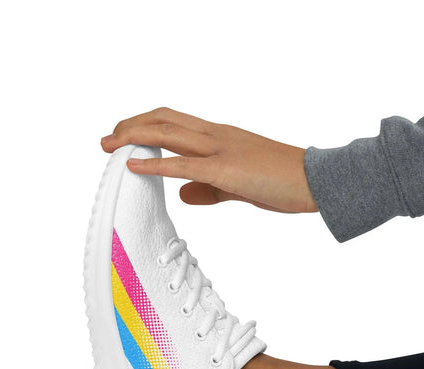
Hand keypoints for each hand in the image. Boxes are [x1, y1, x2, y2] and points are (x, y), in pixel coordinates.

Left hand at [101, 107, 317, 213]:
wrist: (316, 180)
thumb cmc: (283, 181)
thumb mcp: (239, 185)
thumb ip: (209, 188)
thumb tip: (183, 194)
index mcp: (221, 136)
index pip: (175, 120)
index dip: (146, 124)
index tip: (126, 136)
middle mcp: (217, 135)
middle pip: (164, 118)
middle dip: (131, 125)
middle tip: (107, 139)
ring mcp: (222, 149)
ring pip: (168, 131)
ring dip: (134, 135)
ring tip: (110, 144)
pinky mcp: (228, 169)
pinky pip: (183, 163)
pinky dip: (155, 162)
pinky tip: (133, 164)